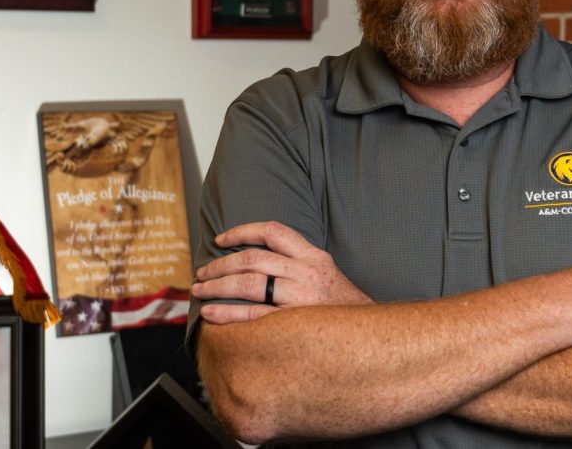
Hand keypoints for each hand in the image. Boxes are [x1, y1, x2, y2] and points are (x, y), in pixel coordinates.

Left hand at [192, 221, 372, 323]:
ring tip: (199, 291)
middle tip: (202, 272)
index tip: (221, 240)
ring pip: (248, 284)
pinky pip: (252, 315)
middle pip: (253, 259)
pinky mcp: (294, 323)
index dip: (242, 231)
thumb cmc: (344, 310)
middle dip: (221, 264)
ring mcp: (300, 297)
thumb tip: (259, 264)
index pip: (273, 231)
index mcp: (314, 257)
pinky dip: (227, 312)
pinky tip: (210, 313)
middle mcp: (307, 272)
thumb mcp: (328, 276)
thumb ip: (299, 265)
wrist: (372, 338)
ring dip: (217, 286)